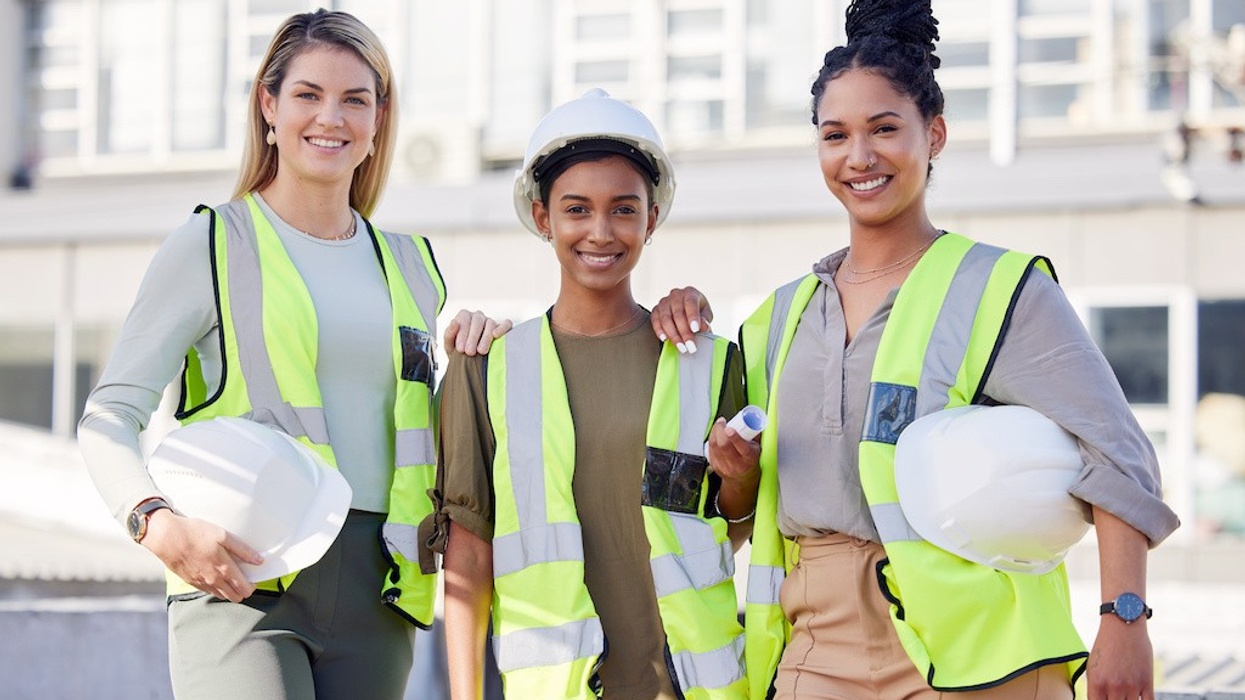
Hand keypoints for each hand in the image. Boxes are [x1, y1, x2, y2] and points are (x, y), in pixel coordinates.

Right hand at [141, 508, 262, 601]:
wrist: (166, 537)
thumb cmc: (195, 533)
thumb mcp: (223, 536)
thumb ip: (243, 550)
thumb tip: (259, 560)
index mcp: (224, 569)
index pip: (244, 589)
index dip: (253, 586)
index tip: (255, 578)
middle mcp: (213, 580)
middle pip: (234, 597)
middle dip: (243, 591)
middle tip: (244, 578)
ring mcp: (201, 583)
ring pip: (221, 596)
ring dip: (229, 591)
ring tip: (232, 578)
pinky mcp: (191, 582)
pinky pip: (208, 592)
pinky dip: (216, 588)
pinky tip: (216, 577)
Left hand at [444, 309, 512, 356]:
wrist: (470, 363)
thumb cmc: (460, 352)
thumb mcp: (450, 346)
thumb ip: (449, 334)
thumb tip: (454, 322)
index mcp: (464, 317)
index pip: (464, 319)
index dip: (462, 334)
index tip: (460, 349)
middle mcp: (478, 317)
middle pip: (477, 321)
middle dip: (472, 337)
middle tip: (469, 352)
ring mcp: (491, 321)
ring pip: (490, 323)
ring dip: (485, 337)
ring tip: (481, 351)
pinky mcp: (503, 328)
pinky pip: (506, 324)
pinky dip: (502, 328)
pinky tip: (496, 336)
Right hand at [651, 287, 712, 352]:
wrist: (686, 311)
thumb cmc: (697, 312)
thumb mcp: (706, 315)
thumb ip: (705, 320)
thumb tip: (703, 327)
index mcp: (690, 293)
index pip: (690, 303)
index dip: (693, 317)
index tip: (695, 330)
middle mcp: (676, 295)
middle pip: (678, 313)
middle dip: (684, 332)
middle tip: (690, 345)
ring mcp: (664, 302)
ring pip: (665, 318)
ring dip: (673, 335)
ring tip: (681, 347)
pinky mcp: (656, 309)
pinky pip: (655, 320)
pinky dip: (659, 331)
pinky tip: (665, 340)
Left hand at [707, 417, 759, 522]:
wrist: (742, 479)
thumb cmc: (750, 461)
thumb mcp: (757, 448)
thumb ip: (755, 434)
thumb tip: (755, 418)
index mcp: (749, 459)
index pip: (742, 449)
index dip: (735, 437)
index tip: (730, 428)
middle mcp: (736, 464)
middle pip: (723, 445)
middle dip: (720, 430)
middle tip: (722, 422)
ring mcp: (724, 466)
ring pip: (714, 446)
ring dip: (714, 432)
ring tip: (719, 425)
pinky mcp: (715, 465)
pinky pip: (709, 449)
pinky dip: (711, 438)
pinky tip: (715, 434)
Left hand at [1086, 617, 1154, 699]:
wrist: (1124, 626)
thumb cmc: (1106, 645)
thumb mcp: (1093, 666)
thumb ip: (1096, 687)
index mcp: (1096, 683)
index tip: (1104, 699)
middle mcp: (1114, 687)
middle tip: (1115, 696)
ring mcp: (1132, 686)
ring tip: (1124, 695)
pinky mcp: (1147, 682)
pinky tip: (1138, 698)